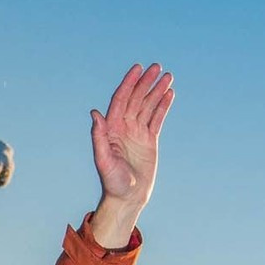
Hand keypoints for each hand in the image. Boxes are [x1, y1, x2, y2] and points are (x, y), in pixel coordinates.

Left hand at [88, 63, 172, 247]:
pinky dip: (163, 106)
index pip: (120, 100)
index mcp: (111, 129)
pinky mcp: (149, 140)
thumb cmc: (112, 182)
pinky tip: (169, 93)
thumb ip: (99, 136)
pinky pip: (157, 118)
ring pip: (148, 106)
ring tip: (168, 76)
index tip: (138, 69)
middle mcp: (124, 128)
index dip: (128, 83)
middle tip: (157, 67)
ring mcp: (137, 133)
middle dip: (145, 82)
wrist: (127, 198)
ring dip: (156, 90)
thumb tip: (95, 113)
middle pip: (136, 99)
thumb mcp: (103, 160)